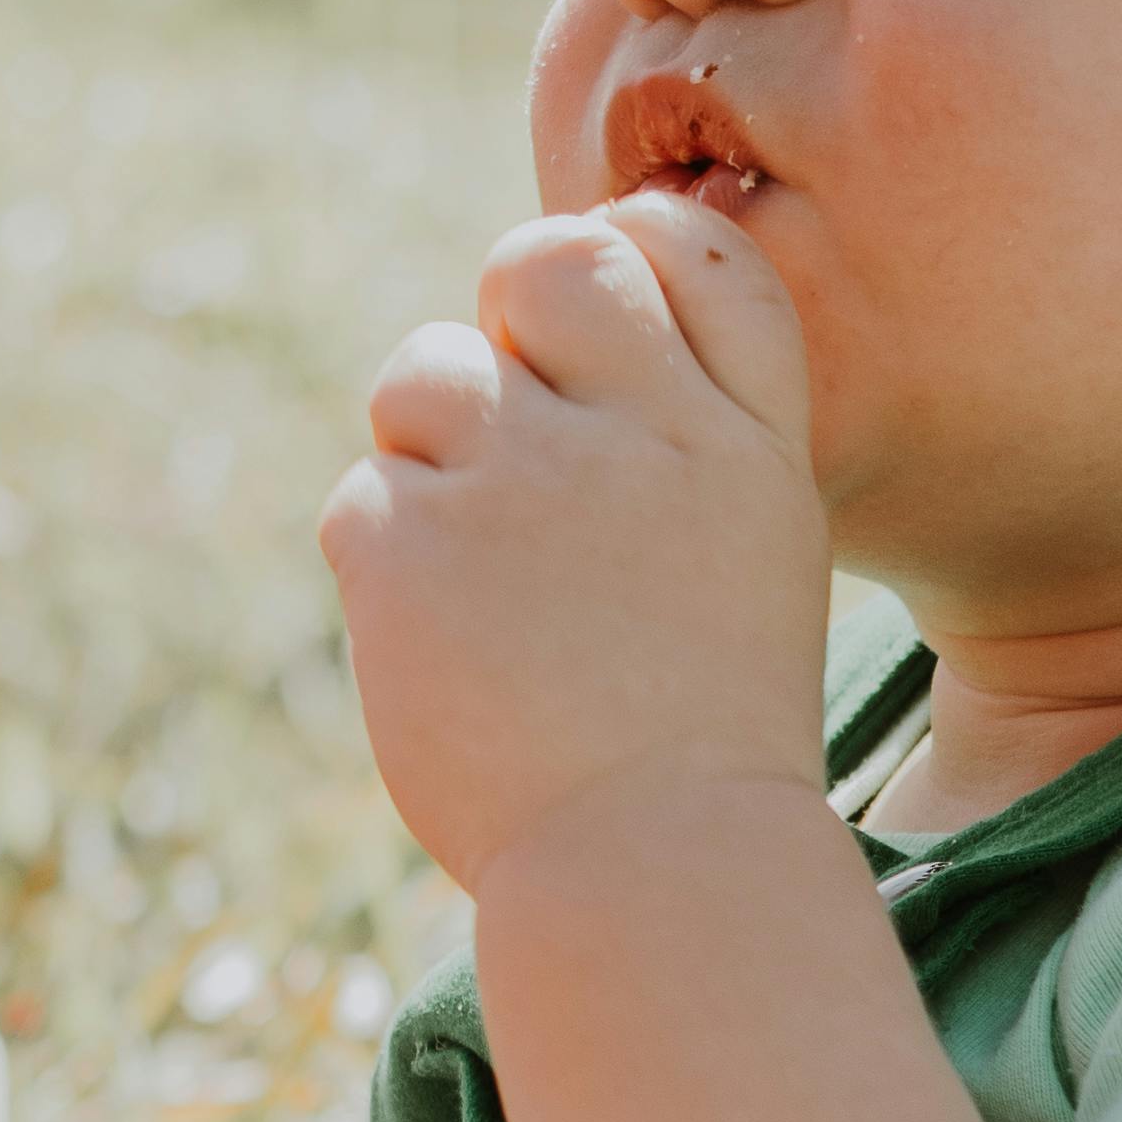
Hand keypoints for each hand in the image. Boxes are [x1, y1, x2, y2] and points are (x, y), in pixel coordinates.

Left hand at [318, 191, 828, 894]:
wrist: (653, 871)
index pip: (686, 250)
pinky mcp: (407, 542)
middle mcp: (638, 431)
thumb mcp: (755, 562)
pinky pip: (366, 496)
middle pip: (544, 263)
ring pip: (427, 374)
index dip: (629, 256)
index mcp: (740, 440)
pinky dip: (391, 569)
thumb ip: (683, 437)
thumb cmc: (707, 734)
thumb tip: (566, 337)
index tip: (600, 337)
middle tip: (510, 430)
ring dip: (433, 453)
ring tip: (487, 581)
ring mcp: (519, 479)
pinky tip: (453, 652)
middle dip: (508, 317)